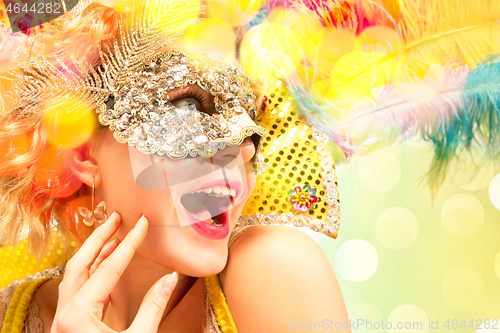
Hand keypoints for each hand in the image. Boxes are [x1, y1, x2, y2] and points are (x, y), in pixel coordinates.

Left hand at [51, 213, 176, 332]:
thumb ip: (153, 307)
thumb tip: (169, 279)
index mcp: (77, 314)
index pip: (109, 269)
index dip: (129, 243)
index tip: (142, 223)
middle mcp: (64, 315)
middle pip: (80, 264)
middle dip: (99, 238)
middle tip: (116, 219)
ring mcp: (63, 322)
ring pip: (75, 277)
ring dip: (94, 255)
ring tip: (113, 239)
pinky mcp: (69, 329)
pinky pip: (77, 292)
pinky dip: (92, 275)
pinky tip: (107, 269)